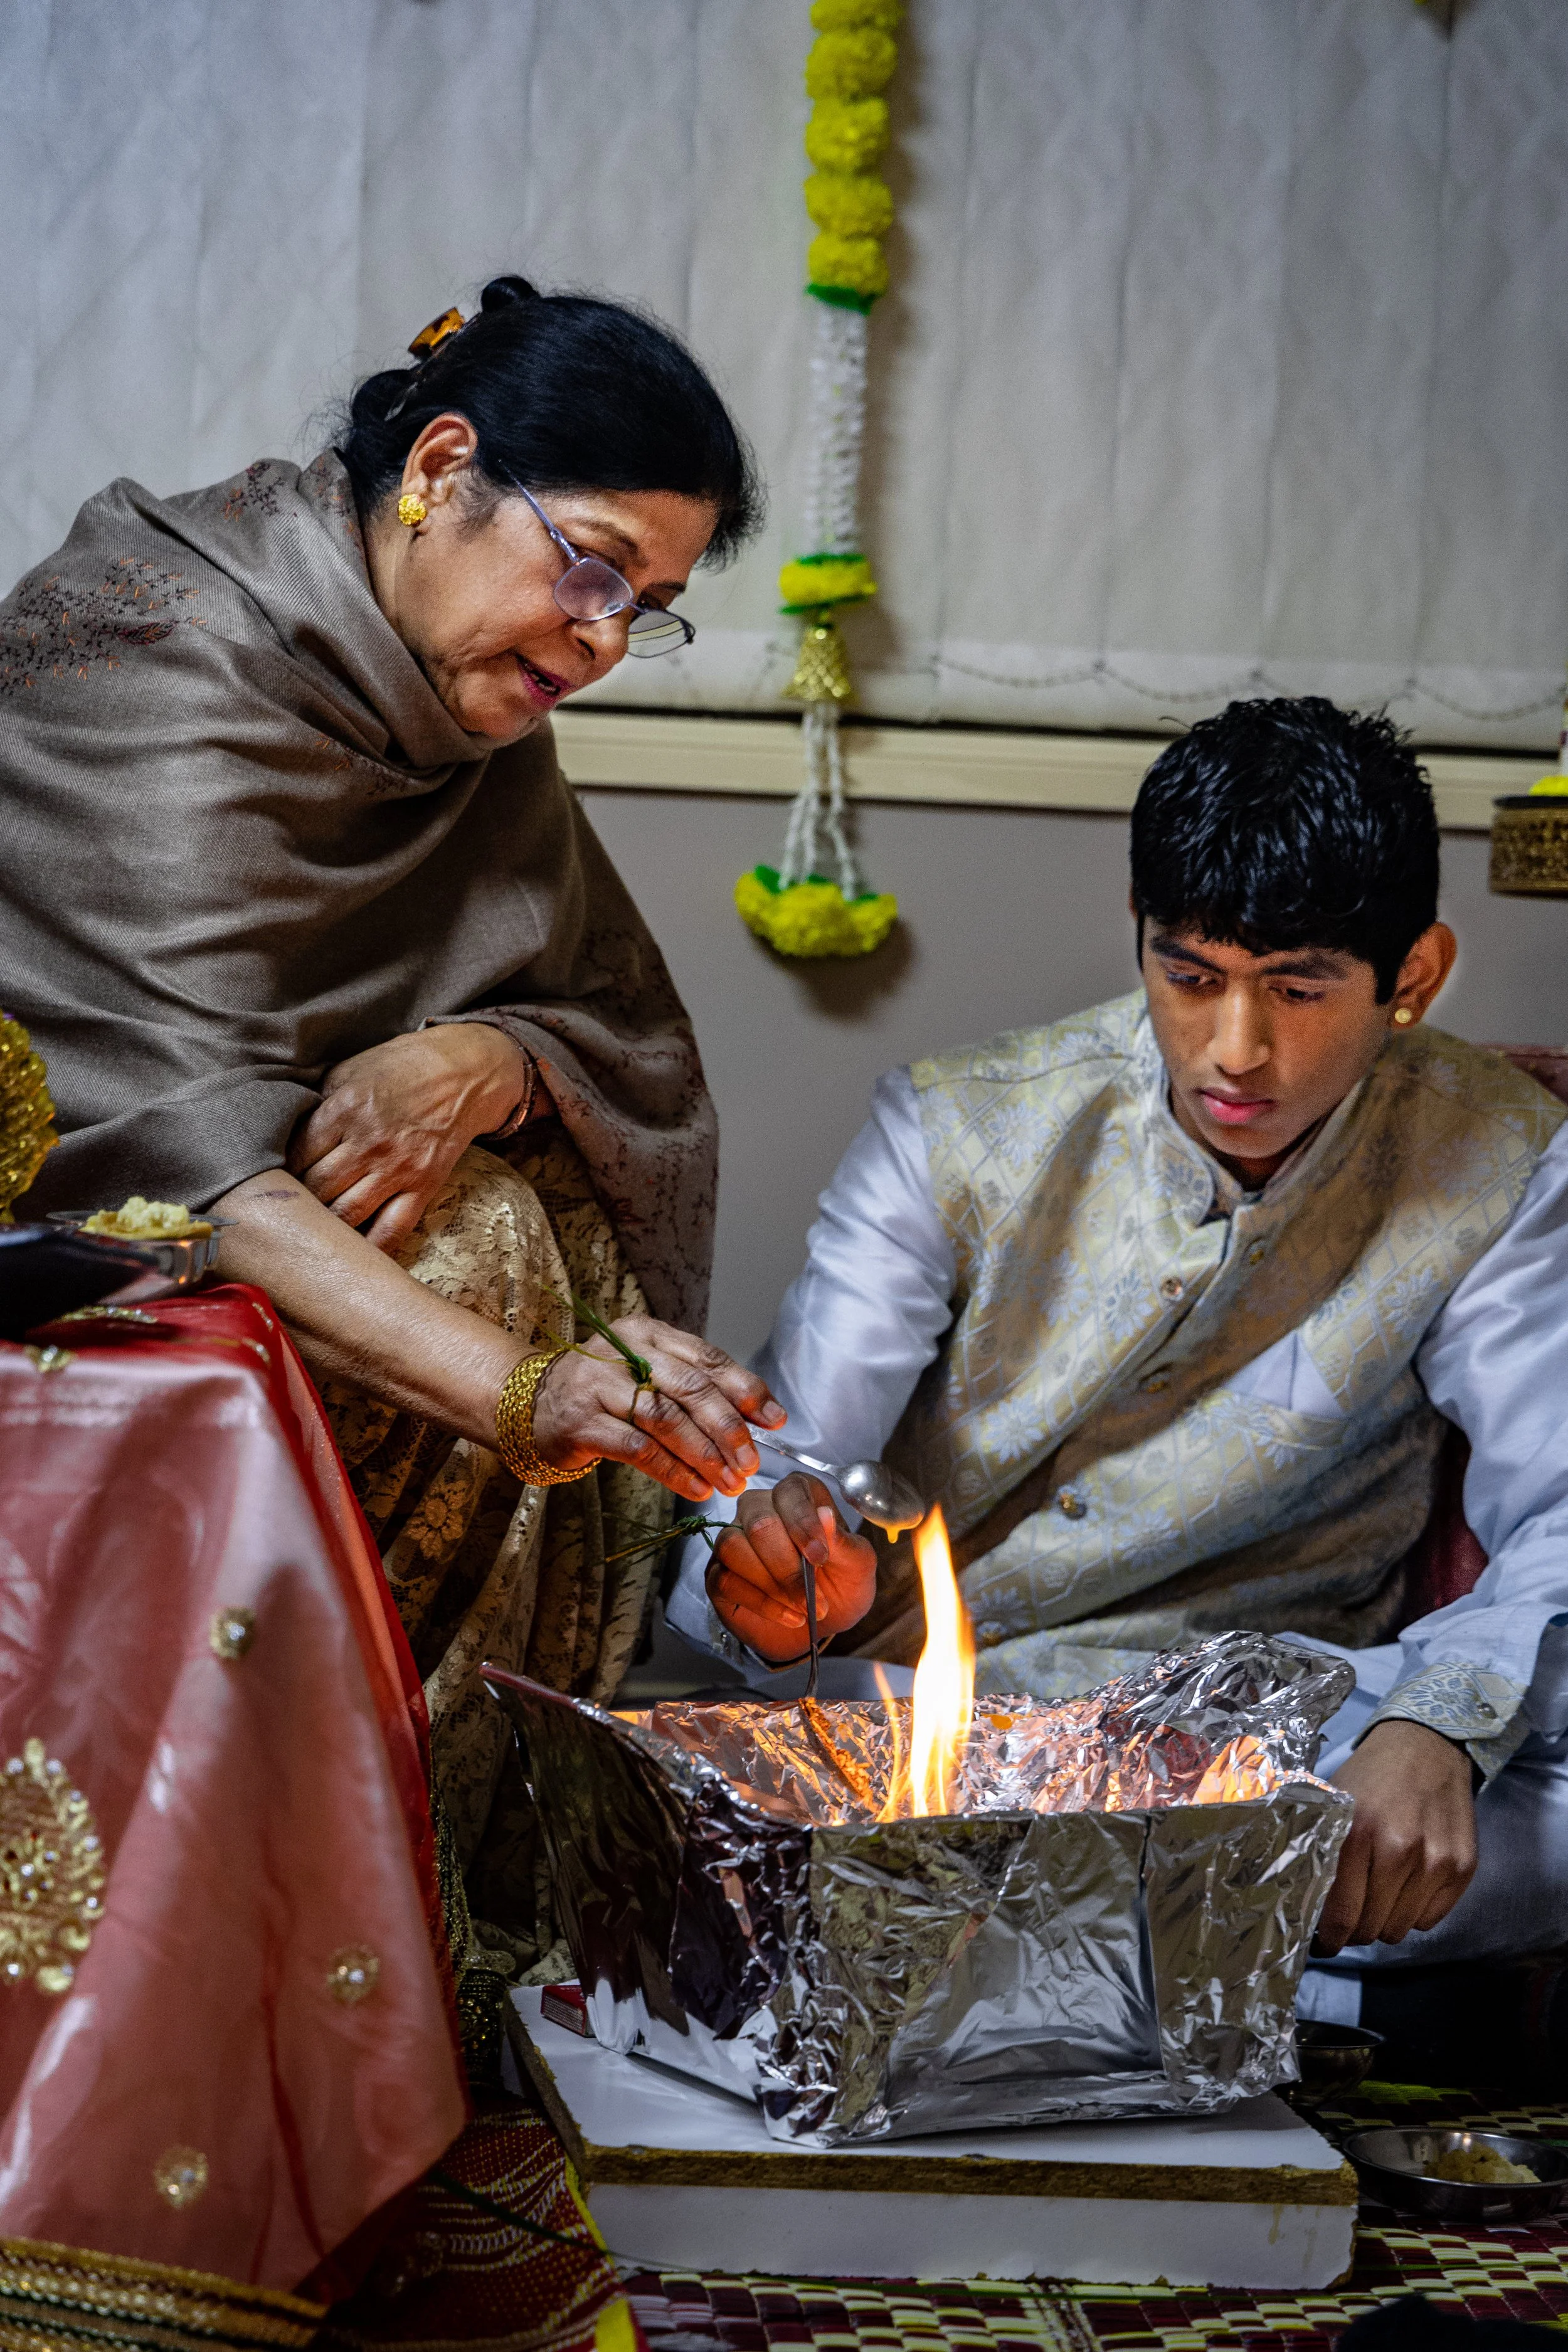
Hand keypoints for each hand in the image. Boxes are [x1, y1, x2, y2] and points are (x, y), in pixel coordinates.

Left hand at [288, 1024, 535, 1253]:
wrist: (463, 1071)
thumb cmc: (400, 1067)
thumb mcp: (348, 1071)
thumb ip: (316, 1105)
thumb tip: (283, 1138)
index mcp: (343, 1109)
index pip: (294, 1156)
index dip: (279, 1170)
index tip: (275, 1177)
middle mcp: (368, 1143)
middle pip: (315, 1190)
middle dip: (298, 1200)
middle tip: (289, 1205)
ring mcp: (398, 1169)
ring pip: (345, 1216)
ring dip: (326, 1225)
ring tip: (315, 1224)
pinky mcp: (424, 1187)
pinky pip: (391, 1231)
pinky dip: (369, 1248)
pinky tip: (352, 1252)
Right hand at [530, 1319, 786, 1504]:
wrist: (531, 1405)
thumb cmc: (603, 1393)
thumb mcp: (647, 1375)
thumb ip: (696, 1388)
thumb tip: (760, 1415)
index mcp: (647, 1333)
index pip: (707, 1358)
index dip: (745, 1389)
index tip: (773, 1419)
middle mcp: (622, 1351)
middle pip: (690, 1388)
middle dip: (728, 1429)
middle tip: (750, 1462)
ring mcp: (598, 1385)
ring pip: (665, 1419)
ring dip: (703, 1454)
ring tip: (727, 1481)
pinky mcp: (582, 1422)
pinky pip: (638, 1448)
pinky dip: (672, 1471)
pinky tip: (695, 1487)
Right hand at [705, 1474, 877, 1660]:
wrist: (822, 1622)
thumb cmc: (840, 1582)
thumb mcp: (856, 1564)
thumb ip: (842, 1540)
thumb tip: (824, 1513)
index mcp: (797, 1495)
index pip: (790, 1493)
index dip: (803, 1524)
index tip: (820, 1557)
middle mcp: (759, 1509)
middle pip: (759, 1524)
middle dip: (788, 1567)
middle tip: (816, 1599)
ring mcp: (733, 1539)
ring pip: (734, 1547)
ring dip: (773, 1586)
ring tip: (803, 1609)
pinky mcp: (718, 1572)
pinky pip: (725, 1580)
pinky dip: (761, 1603)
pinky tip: (789, 1616)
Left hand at [1315, 1719, 1477, 1952]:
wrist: (1426, 1746)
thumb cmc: (1372, 1777)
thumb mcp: (1334, 1804)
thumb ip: (1322, 1852)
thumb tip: (1303, 1907)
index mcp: (1359, 1833)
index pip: (1343, 1914)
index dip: (1329, 1938)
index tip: (1323, 1943)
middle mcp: (1401, 1849)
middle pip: (1372, 1928)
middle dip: (1355, 1929)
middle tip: (1349, 1916)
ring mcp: (1437, 1860)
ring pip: (1402, 1928)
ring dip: (1385, 1920)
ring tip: (1377, 1896)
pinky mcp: (1464, 1866)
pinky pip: (1432, 1919)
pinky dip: (1415, 1911)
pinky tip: (1406, 1886)